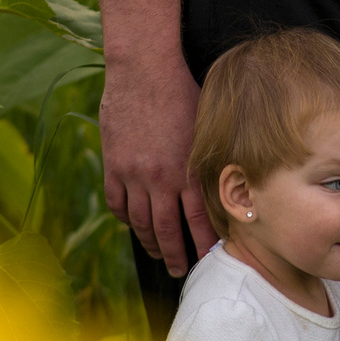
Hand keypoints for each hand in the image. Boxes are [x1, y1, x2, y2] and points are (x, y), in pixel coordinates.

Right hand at [100, 52, 211, 275]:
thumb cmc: (183, 89)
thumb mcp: (207, 123)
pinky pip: (117, 203)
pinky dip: (125, 218)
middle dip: (175, 256)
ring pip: (140, 222)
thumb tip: (226, 180)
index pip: (200, 220)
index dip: (205, 244)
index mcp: (189, 168)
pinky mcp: (113, 165)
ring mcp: (133, 174)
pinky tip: (132, 224)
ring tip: (158, 254)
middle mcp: (161, 177)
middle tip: (182, 272)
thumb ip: (210, 156)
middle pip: (167, 230)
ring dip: (150, 243)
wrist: (144, 68)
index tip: (211, 260)